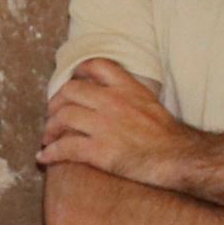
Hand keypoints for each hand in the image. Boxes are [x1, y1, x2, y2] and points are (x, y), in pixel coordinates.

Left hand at [37, 59, 204, 185]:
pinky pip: (65, 147)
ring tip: (47, 138)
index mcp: (127, 88)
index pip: (95, 65)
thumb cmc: (168, 137)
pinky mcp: (100, 150)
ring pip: (63, 117)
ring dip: (49, 128)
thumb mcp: (151, 104)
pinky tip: (44, 158)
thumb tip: (117, 99)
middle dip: (55, 103)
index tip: (70, 82)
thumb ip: (131, 97)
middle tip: (52, 115)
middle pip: (71, 91)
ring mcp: (105, 125)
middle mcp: (113, 101)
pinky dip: (50, 152)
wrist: (179, 158)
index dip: (77, 72)